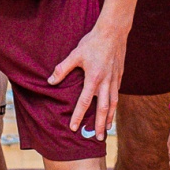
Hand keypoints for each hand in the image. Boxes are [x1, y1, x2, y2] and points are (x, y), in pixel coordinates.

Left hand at [51, 22, 127, 139]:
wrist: (114, 32)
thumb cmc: (92, 42)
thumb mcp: (75, 54)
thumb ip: (62, 69)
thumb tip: (50, 81)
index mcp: (94, 78)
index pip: (85, 102)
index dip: (79, 116)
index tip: (74, 128)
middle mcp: (106, 82)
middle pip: (103, 109)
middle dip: (100, 125)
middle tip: (98, 138)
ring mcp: (114, 80)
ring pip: (113, 104)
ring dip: (110, 118)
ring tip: (108, 129)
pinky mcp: (119, 76)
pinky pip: (117, 94)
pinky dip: (114, 105)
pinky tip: (112, 110)